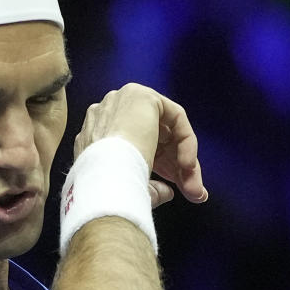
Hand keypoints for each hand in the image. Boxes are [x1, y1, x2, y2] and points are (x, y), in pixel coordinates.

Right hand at [74, 83, 207, 205]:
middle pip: (154, 138)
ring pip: (166, 130)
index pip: (136, 147)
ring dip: (183, 159)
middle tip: (193, 192)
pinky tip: (187, 166)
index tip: (174, 191)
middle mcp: (106, 115)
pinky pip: (175, 117)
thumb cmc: (108, 190)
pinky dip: (186, 142)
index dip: (160, 169)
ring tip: (193, 187)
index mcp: (95, 135)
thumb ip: (147, 186)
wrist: (103, 181)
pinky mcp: (141, 96)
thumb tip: (166, 192)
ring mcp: (121, 102)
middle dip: (175, 167)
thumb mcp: (127, 188)